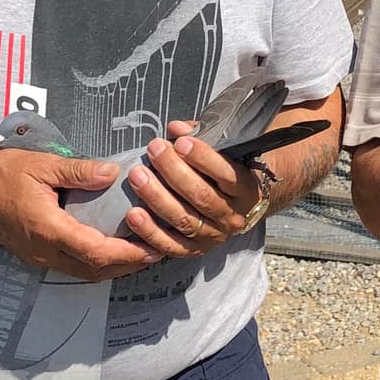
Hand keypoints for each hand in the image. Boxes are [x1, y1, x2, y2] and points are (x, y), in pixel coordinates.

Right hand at [0, 150, 162, 280]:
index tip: (152, 247)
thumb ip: (78, 171)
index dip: (126, 253)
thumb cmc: (0, 174)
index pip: (94, 251)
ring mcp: (39, 257)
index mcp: (47, 228)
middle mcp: (44, 251)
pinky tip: (111, 249)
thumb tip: (112, 172)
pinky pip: (72, 267)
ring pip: (84, 272)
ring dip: (114, 267)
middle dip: (128, 265)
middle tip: (157, 251)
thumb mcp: (40, 164)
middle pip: (94, 269)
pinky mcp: (36, 255)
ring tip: (141, 252)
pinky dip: (97, 263)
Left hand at [121, 122, 264, 257]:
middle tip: (154, 150)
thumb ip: (200, 139)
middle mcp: (232, 216)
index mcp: (245, 189)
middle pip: (201, 196)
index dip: (203, 158)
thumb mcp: (223, 152)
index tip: (180, 142)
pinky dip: (150, 232)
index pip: (226, 174)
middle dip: (174, 171)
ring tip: (137, 176)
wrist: (239, 208)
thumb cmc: (225, 172)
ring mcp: (213, 236)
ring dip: (157, 197)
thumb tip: (176, 128)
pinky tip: (133, 215)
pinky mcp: (194, 251)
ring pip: (184, 219)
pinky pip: (170, 245)